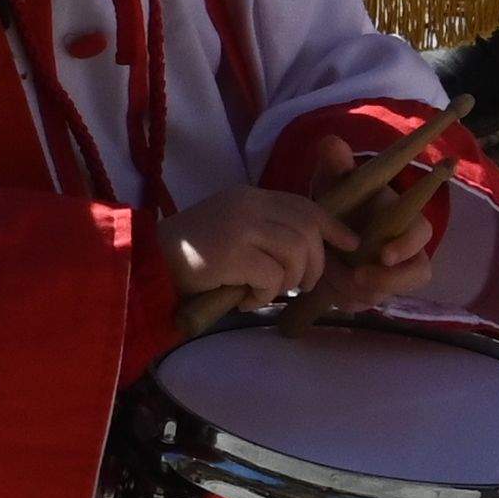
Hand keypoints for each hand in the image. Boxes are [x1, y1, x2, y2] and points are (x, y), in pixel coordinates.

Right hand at [170, 188, 341, 310]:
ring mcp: (240, 227)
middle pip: (307, 230)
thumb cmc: (192, 256)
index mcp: (249, 197)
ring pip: (296, 252)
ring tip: (270, 292)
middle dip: (315, 263)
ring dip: (291, 280)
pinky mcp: (232, 253)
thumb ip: (265, 232)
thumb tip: (308, 251)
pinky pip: (271, 277)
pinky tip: (246, 300)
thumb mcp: (232, 231)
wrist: (148, 264)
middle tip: (303, 285)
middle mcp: (247, 205)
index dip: (333, 226)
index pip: (304, 205)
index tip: (349, 244)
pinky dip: (264, 295)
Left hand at [307, 166, 449, 314]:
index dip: (407, 246)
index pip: (421, 234)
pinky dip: (343, 298)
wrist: (324, 226)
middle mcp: (404, 250)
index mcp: (403, 219)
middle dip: (387, 281)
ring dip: (356, 288)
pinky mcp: (371, 292)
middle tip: (356, 277)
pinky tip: (325, 288)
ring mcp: (389, 275)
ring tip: (329, 276)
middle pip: (416, 274)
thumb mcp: (336, 181)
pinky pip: (363, 304)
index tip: (384, 255)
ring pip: (385, 292)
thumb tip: (331, 144)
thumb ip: (336, 165)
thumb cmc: (342, 200)